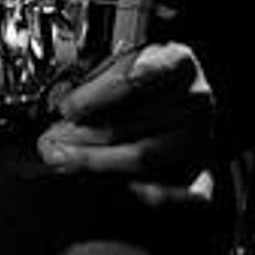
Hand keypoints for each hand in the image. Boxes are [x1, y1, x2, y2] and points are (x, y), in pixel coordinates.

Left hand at [36, 41, 214, 209]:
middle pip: (132, 123)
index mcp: (178, 62)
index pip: (135, 78)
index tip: (67, 109)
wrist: (184, 99)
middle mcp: (195, 100)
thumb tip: (62, 109)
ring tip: (64, 160)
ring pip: (143, 157)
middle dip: (83, 135)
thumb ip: (98, 81)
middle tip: (51, 142)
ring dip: (96, 161)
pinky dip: (145, 192)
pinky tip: (114, 187)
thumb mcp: (124, 63)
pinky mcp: (203, 173)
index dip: (95, 96)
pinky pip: (176, 192)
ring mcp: (200, 138)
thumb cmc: (147, 80)